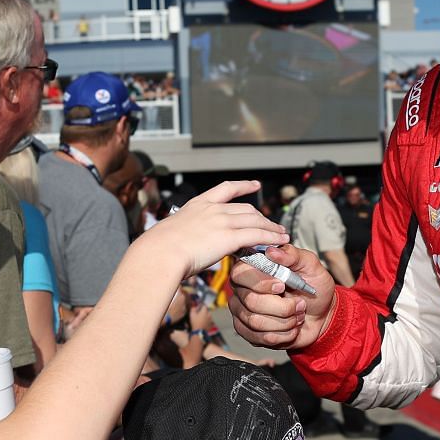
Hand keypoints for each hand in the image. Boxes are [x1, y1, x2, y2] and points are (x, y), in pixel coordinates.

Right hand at [139, 180, 285, 275]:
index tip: (255, 185)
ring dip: (271, 227)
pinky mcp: (229, 237)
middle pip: (246, 208)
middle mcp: (213, 209)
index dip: (243, 186)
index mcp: (198, 204)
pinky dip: (271, 237)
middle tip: (273, 224)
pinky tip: (280, 242)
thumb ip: (184, 234)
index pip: (226, 189)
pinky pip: (257, 235)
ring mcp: (222, 221)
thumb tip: (182, 243)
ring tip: (282, 235)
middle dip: (262, 216)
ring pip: (255, 220)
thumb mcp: (171, 233)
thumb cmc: (158, 249)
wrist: (159, 254)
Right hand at [228, 244, 334, 350]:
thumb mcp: (311, 265)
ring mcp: (242, 311)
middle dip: (282, 307)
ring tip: (298, 315)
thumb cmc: (314, 287)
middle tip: (299, 304)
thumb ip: (293, 255)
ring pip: (256, 321)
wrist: (321, 314)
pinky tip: (291, 327)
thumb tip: (272, 251)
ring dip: (285, 321)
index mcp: (253, 268)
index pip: (240, 274)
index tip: (282, 285)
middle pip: (250, 301)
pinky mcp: (247, 332)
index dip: (261, 282)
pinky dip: (283, 335)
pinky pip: (260, 338)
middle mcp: (243, 289)